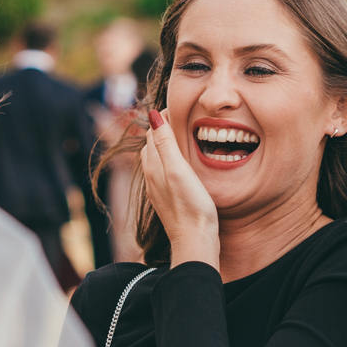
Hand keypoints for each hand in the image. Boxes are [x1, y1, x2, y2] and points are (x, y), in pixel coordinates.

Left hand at [139, 108, 218, 268]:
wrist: (195, 240)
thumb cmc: (191, 206)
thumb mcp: (179, 170)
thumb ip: (166, 143)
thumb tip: (153, 115)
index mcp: (153, 165)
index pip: (153, 131)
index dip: (164, 116)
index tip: (179, 105)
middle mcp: (151, 176)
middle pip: (153, 144)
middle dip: (163, 128)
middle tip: (181, 116)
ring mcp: (158, 189)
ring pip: (157, 159)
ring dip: (166, 145)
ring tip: (182, 136)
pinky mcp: (168, 199)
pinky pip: (164, 172)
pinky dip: (171, 161)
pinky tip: (183, 165)